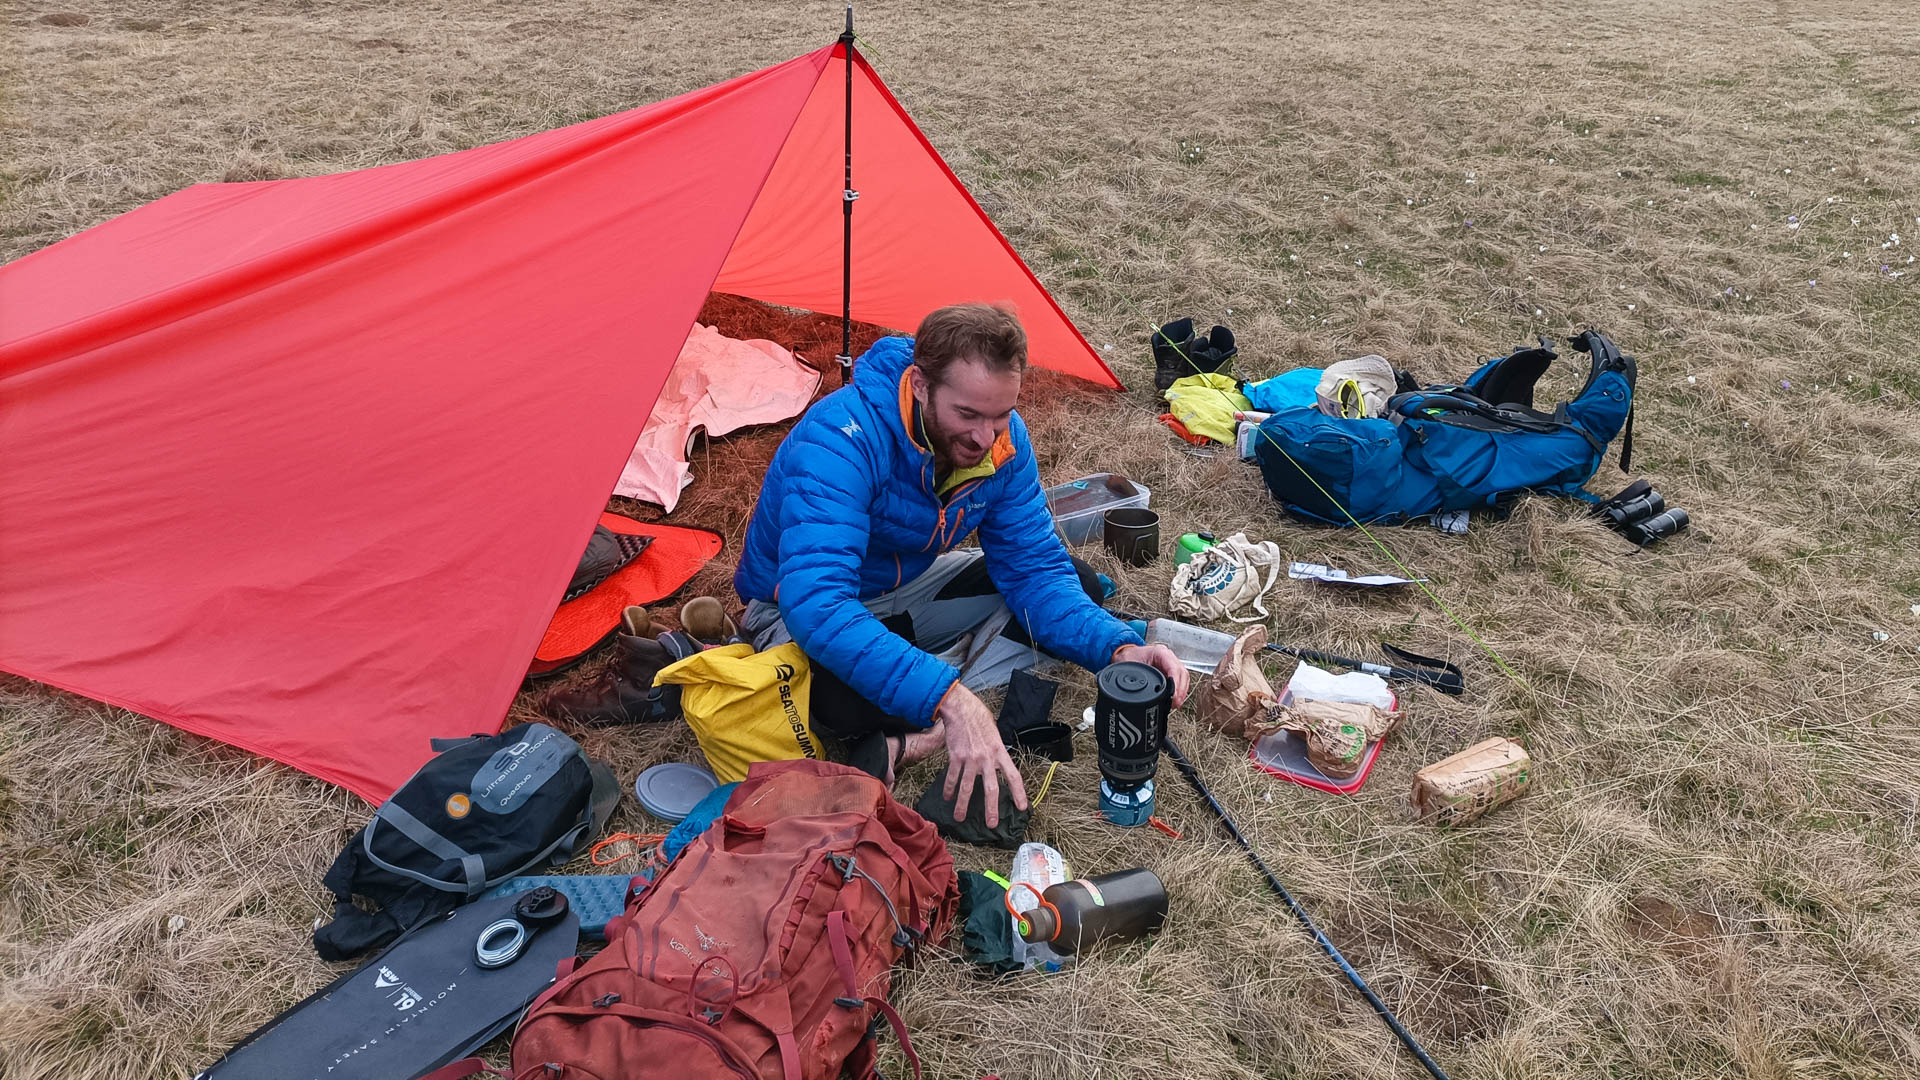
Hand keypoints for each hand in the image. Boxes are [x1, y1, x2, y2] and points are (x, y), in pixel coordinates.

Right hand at [937, 684, 1027, 827]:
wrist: (962, 710)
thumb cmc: (980, 720)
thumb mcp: (995, 736)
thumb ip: (997, 753)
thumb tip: (998, 767)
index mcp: (1000, 753)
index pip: (1013, 777)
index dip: (1019, 793)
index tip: (1022, 807)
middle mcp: (987, 758)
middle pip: (991, 788)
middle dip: (991, 809)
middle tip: (991, 824)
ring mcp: (970, 759)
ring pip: (967, 788)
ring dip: (963, 805)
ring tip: (960, 818)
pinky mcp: (956, 757)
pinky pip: (951, 777)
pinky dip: (948, 789)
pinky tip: (947, 797)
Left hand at [1114, 643, 1190, 705]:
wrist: (1127, 654)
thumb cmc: (1128, 656)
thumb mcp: (1129, 664)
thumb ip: (1134, 675)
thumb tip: (1136, 687)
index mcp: (1160, 653)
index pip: (1173, 667)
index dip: (1176, 682)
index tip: (1174, 694)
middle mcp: (1168, 657)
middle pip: (1182, 673)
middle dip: (1181, 690)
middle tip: (1175, 702)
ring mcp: (1170, 663)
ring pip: (1183, 677)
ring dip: (1181, 691)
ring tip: (1176, 703)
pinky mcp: (1170, 671)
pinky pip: (1180, 679)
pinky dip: (1179, 690)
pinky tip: (1175, 698)